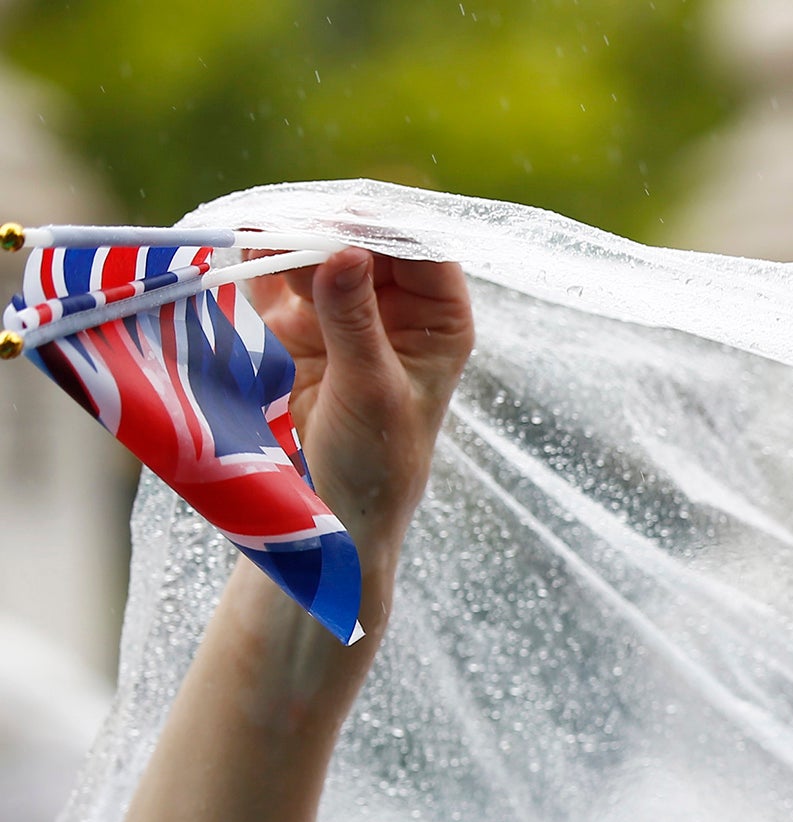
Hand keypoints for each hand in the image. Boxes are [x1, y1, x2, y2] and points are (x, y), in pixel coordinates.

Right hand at [245, 249, 473, 580]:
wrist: (327, 514)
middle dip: (325, 227)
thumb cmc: (375, 463)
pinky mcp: (296, 324)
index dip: (384, 227)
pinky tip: (238, 245)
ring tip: (255, 236)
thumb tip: (346, 250)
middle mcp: (397, 308)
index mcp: (439, 321)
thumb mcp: (370, 391)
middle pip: (364, 241)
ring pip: (316, 252)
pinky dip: (257, 259)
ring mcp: (345, 311)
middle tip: (284, 226)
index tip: (340, 222)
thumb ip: (355, 321)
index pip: (422, 250)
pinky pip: (276, 277)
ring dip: (286, 239)